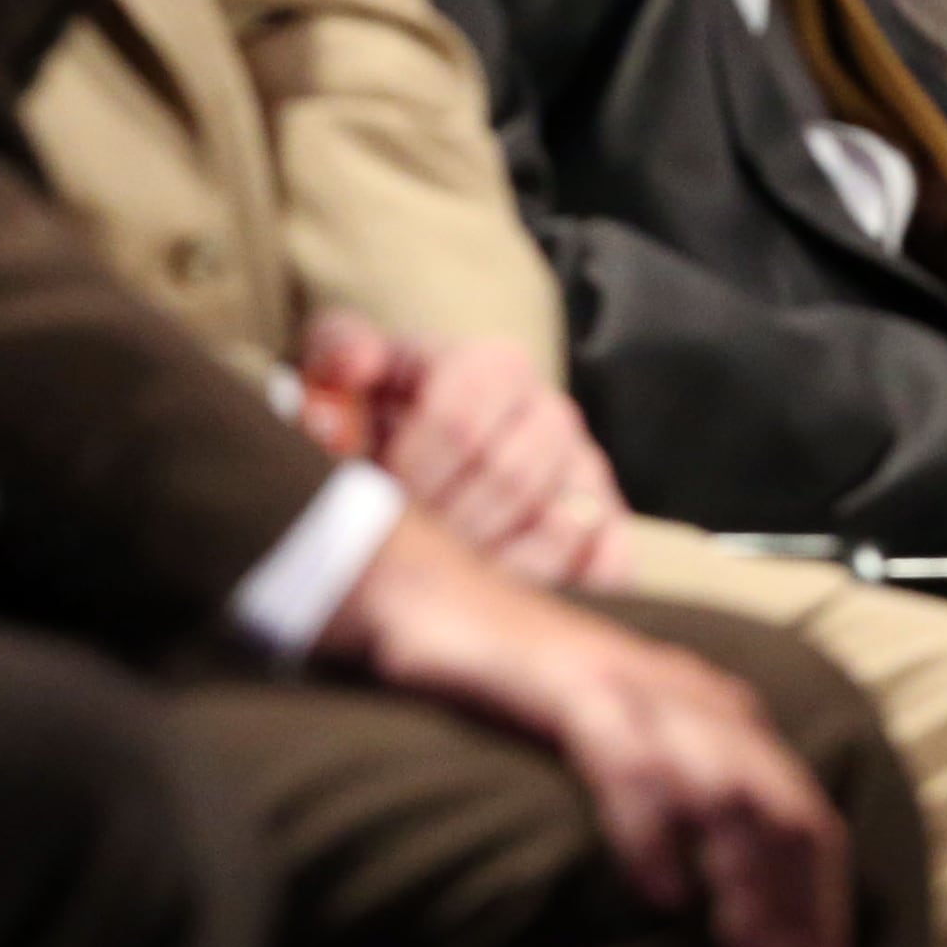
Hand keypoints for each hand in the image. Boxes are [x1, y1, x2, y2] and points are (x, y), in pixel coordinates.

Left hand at [299, 315, 630, 590]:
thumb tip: (357, 365)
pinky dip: (555, 583)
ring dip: (488, 565)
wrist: (420, 456)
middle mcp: (551, 411)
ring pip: (554, 525)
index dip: (408, 468)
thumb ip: (340, 350)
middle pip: (506, 477)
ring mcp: (585, 469)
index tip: (375, 493)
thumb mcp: (342, 370)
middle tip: (402, 547)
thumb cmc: (376, 418)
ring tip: (439, 573)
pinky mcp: (606, 525)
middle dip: (443, 524)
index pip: (458, 418)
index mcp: (492, 365)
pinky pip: (604, 561)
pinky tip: (500, 595)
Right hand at [326, 509, 846, 946]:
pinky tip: (662, 892)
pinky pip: (630, 762)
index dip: (823, 909)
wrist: (438, 599)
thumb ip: (677, 801)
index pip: (809, 817)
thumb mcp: (627, 746)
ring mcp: (640, 687)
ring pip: (727, 787)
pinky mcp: (574, 685)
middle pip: (786, 809)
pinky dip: (653, 830)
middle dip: (798, 906)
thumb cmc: (529, 691)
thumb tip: (712, 909)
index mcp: (723, 716)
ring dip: (746, 878)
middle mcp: (699, 698)